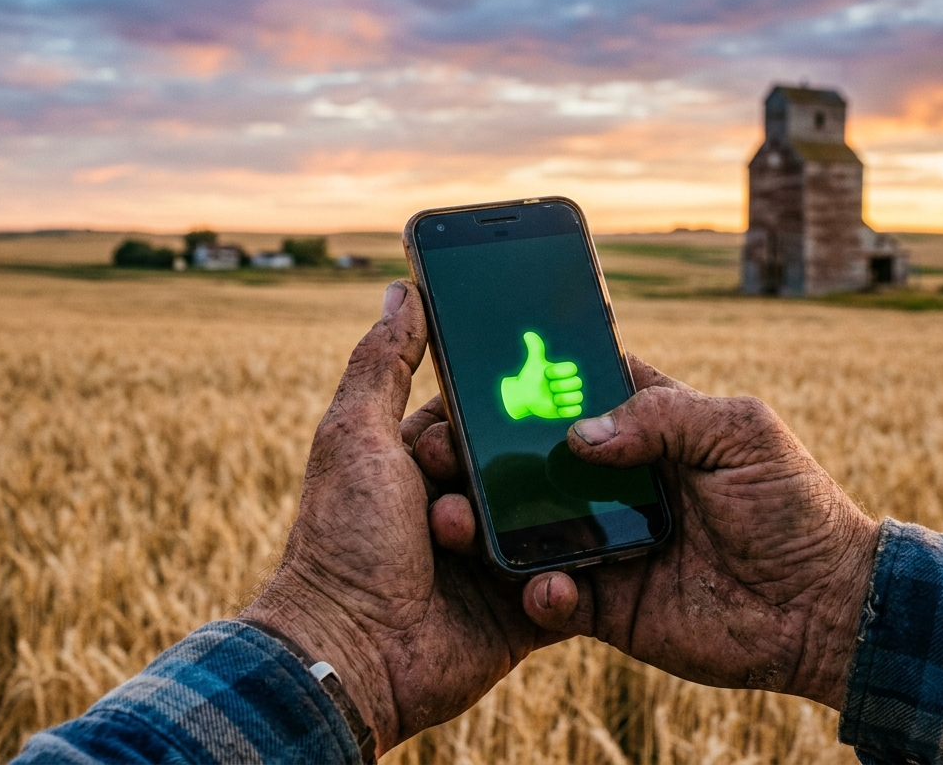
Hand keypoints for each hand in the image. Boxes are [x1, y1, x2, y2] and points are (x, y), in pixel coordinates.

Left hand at [240, 281, 564, 754]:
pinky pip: (571, 579)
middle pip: (524, 461)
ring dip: (564, 508)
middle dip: (546, 451)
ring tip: (578, 492)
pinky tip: (597, 543)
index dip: (506, 394)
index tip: (552, 365)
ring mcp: (496, 559)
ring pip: (555, 516)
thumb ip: (383, 362)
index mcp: (421, 462)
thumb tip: (402, 288)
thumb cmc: (344, 538)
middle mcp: (462, 506)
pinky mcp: (524, 608)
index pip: (478, 413)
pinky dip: (580, 566)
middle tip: (584, 428)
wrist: (355, 655)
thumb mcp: (357, 435)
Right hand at [418, 356, 879, 708]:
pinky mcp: (606, 603)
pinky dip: (540, 591)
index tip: (477, 366)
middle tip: (444, 447)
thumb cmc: (794, 504)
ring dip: (490, 521)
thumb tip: (578, 436)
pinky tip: (548, 585)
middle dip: (486, 451)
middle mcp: (617, 480)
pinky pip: (553, 595)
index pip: (575, 389)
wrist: (820, 607)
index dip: (528, 378)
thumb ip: (663, 416)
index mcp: (649, 427)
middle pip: (533, 457)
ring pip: (528, 525)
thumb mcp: (742, 431)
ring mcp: (607, 541)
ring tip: (461, 517)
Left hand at [500, 331, 582, 419]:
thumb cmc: (530, 378)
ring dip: (562, 399)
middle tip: (548, 387)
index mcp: (565, 371)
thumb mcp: (534, 363)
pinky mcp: (568, 410)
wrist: (523, 396)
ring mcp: (570, 396)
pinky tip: (555, 408)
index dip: (558, 372)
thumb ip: (536, 348)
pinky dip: (565, 410)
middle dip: (558, 386)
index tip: (546, 374)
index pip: (572, 369)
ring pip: (578, 397)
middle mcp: (570, 383)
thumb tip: (528, 334)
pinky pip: (576, 411)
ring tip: (551, 399)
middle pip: (577, 383)